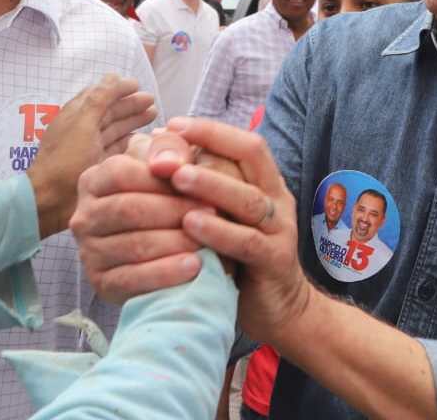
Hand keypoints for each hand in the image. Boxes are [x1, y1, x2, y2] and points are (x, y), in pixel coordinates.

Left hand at [29, 75, 157, 237]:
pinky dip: (130, 142)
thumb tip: (113, 76)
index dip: (117, 88)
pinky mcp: (98, 166)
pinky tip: (143, 139)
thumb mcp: (83, 123)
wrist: (52, 200)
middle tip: (152, 100)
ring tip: (153, 114)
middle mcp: (84, 130)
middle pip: (110, 112)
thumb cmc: (66, 159)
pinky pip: (117, 149)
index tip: (136, 84)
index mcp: (75, 115)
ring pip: (115, 130)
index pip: (98, 95)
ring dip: (133, 121)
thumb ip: (99, 99)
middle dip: (130, 104)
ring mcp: (91, 149)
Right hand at [70, 131, 208, 303]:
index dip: (161, 179)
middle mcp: (83, 216)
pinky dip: (166, 273)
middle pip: (128, 209)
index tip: (200, 183)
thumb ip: (169, 148)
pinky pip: (131, 280)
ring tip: (209, 241)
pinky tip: (194, 267)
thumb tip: (167, 164)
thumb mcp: (166, 164)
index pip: (121, 174)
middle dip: (174, 211)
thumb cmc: (167, 196)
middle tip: (214, 213)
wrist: (162, 248)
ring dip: (175, 242)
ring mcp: (88, 252)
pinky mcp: (100, 283)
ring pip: (132, 246)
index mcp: (94, 181)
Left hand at [160, 117, 307, 343]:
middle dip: (206, 147)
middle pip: (249, 158)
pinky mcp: (275, 262)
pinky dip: (219, 231)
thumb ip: (200, 189)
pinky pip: (248, 241)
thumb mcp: (221, 217)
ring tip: (176, 178)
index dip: (210, 130)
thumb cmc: (239, 257)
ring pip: (248, 198)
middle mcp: (276, 200)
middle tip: (166, 148)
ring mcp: (280, 230)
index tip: (172, 125)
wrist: (280, 311)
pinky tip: (190, 225)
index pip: (243, 143)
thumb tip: (156, 153)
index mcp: (265, 183)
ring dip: (210, 185)